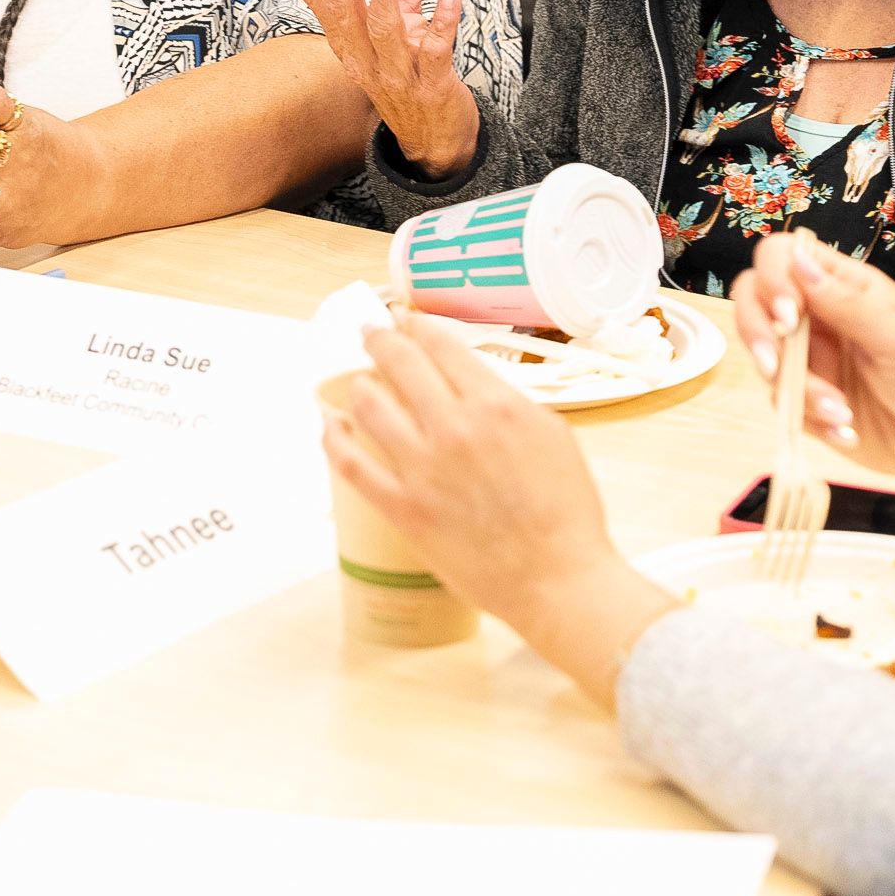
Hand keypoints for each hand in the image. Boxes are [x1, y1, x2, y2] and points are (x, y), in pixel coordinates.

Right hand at [276, 0, 481, 176]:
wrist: (436, 145)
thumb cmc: (414, 79)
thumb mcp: (407, 25)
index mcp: (350, 43)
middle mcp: (366, 60)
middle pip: (343, 12)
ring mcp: (397, 76)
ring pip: (384, 32)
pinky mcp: (432, 88)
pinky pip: (435, 53)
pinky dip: (442, 23)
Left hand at [324, 310, 678, 701]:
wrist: (557, 577)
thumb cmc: (565, 511)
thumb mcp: (551, 434)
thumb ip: (508, 401)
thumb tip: (472, 385)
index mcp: (496, 404)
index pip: (440, 345)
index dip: (417, 324)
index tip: (407, 317)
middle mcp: (453, 428)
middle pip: (398, 362)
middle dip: (379, 338)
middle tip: (372, 332)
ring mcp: (422, 468)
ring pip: (367, 405)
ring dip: (358, 384)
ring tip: (357, 380)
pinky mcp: (403, 508)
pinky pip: (353, 464)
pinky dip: (334, 438)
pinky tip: (329, 425)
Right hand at [730, 232, 894, 496]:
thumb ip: (848, 303)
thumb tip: (799, 260)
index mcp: (844, 287)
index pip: (783, 259)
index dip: (773, 279)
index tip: (787, 316)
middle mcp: (818, 317)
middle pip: (752, 302)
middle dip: (758, 335)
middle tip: (777, 368)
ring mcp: (810, 360)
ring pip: (766, 359)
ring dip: (797, 389)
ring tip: (841, 413)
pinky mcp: (806, 401)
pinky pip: (782, 402)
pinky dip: (806, 417)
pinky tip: (846, 430)